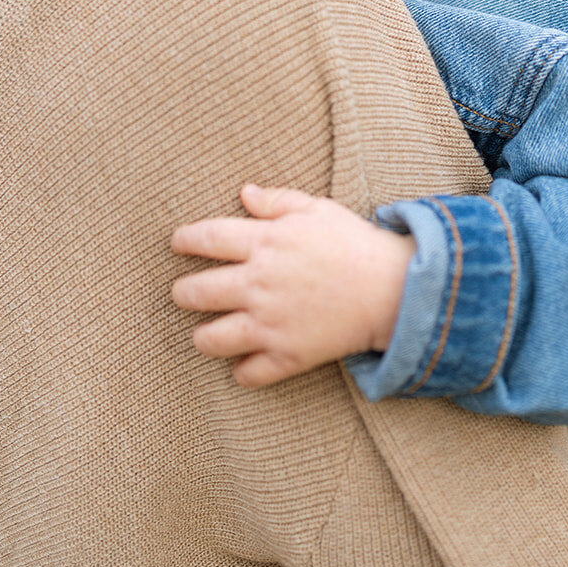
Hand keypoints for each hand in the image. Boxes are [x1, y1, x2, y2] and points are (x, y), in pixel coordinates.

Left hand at [171, 184, 414, 386]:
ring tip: (204, 332)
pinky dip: (242, 371)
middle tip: (183, 292)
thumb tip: (244, 193)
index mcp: (264, 242)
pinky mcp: (287, 355)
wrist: (390, 288)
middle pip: (196, 291)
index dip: (184, 240)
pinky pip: (249, 373)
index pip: (206, 238)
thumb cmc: (353, 243)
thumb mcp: (316, 209)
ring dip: (202, 336)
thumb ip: (276, 200)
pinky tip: (243, 363)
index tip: (177, 243)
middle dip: (182, 292)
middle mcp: (259, 283)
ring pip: (212, 338)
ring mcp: (270, 323)